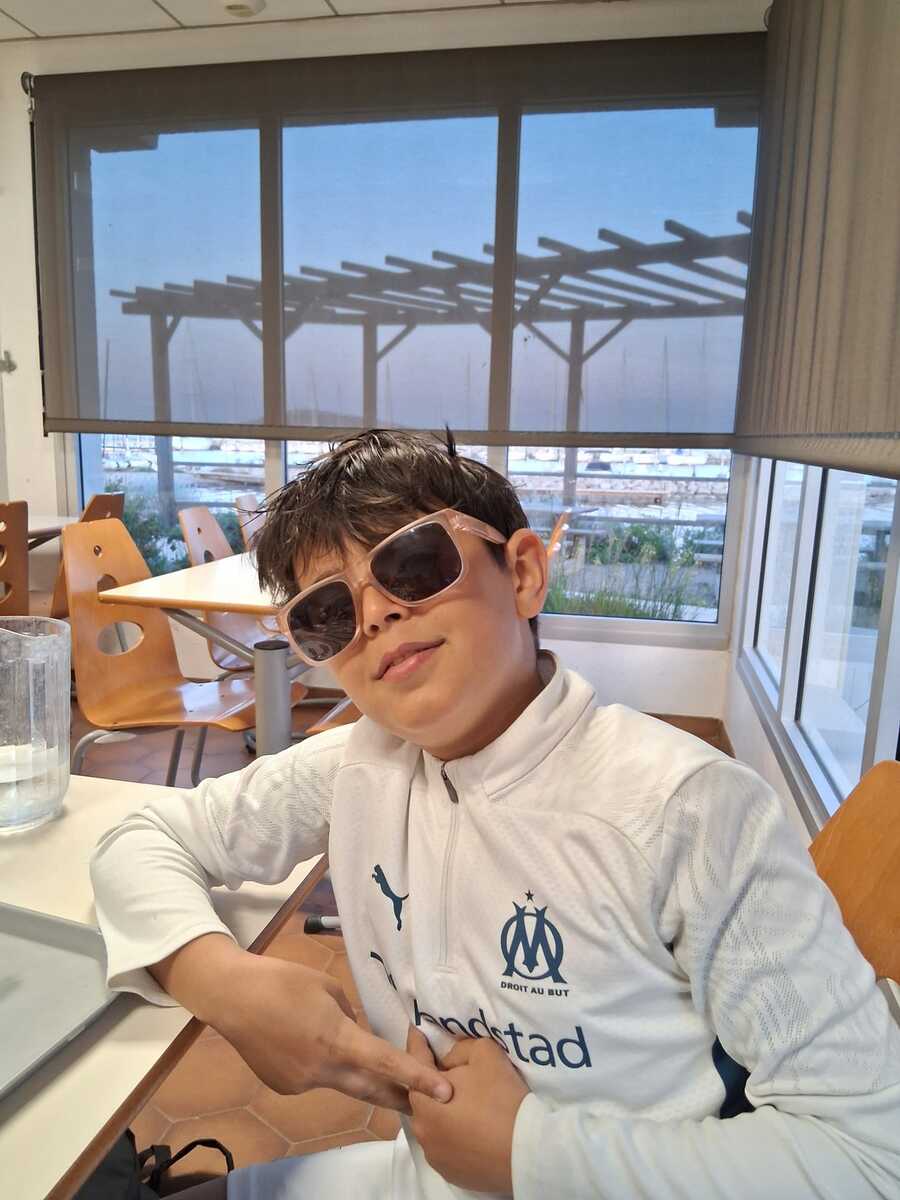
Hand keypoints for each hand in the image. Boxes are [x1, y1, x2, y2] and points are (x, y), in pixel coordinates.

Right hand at [215, 954, 452, 1111]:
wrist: (232, 997)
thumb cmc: (283, 981)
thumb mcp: (327, 988)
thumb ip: (348, 1017)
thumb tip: (354, 1034)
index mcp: (337, 1039)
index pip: (385, 1063)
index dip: (417, 1078)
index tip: (444, 1094)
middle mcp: (322, 1071)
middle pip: (371, 1090)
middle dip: (400, 1098)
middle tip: (427, 1106)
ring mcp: (301, 1083)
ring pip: (338, 1080)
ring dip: (347, 1068)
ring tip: (322, 1034)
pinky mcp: (284, 1087)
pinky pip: (313, 1077)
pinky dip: (316, 1063)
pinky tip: (297, 1041)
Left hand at [407, 1028, 529, 1192]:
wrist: (526, 1151)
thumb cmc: (502, 1098)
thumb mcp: (484, 1054)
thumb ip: (459, 1049)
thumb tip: (448, 1062)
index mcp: (422, 1098)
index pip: (416, 1060)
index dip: (419, 1042)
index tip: (417, 1028)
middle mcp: (420, 1128)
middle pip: (424, 1095)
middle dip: (435, 1082)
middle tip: (456, 1073)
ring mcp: (433, 1154)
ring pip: (434, 1122)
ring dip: (445, 1110)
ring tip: (468, 1104)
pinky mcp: (449, 1172)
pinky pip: (447, 1144)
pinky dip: (455, 1134)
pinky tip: (474, 1129)